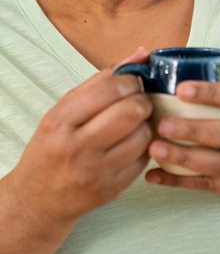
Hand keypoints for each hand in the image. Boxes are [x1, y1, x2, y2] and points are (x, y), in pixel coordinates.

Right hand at [7, 56, 152, 228]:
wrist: (37, 199)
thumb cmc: (52, 147)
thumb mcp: (64, 110)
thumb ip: (102, 80)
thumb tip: (141, 54)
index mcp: (60, 122)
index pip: (108, 89)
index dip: (130, 80)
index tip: (132, 82)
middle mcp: (76, 147)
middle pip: (131, 111)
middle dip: (143, 100)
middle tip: (139, 100)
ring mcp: (95, 172)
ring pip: (142, 136)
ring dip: (146, 124)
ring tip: (136, 122)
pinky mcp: (111, 190)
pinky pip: (143, 160)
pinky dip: (144, 147)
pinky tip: (133, 143)